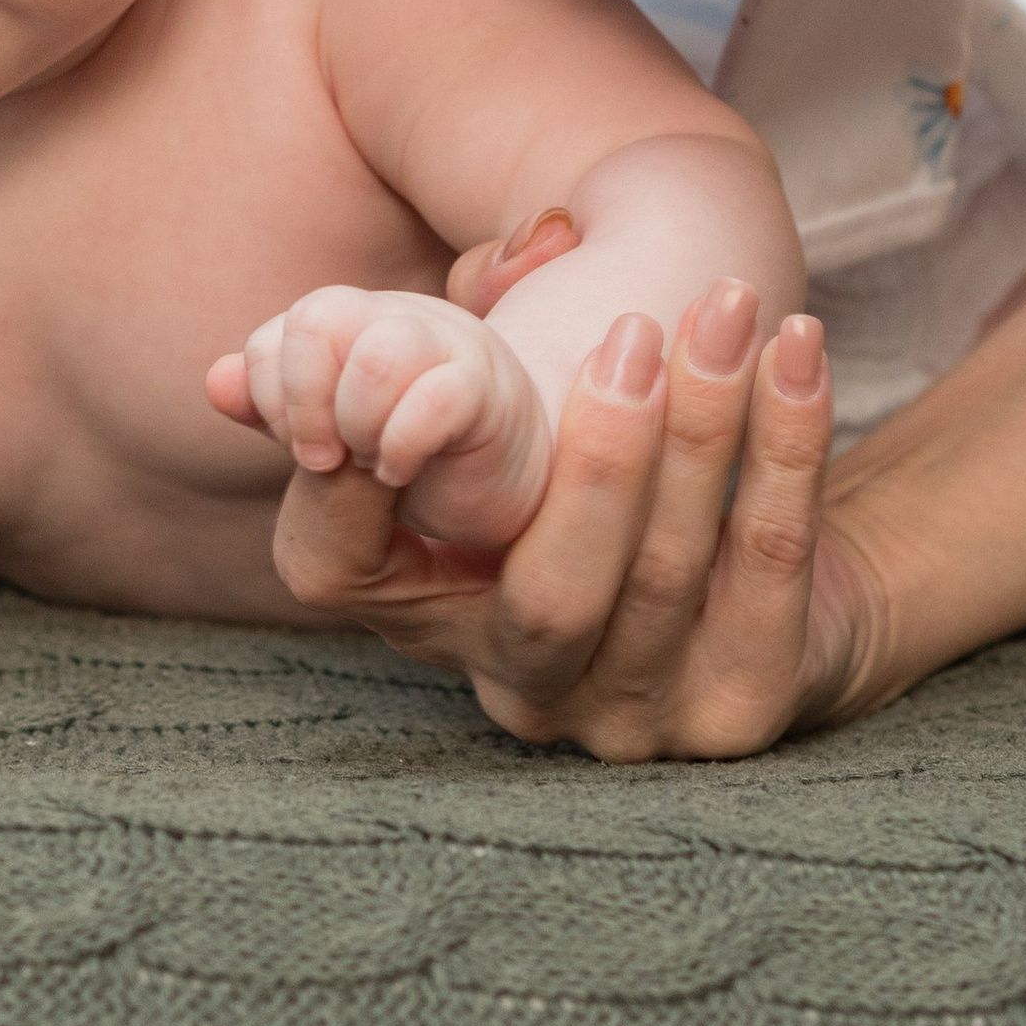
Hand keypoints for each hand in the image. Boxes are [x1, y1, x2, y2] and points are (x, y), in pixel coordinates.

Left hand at [206, 283, 554, 548]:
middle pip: (315, 318)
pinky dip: (403, 444)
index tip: (306, 453)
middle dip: (303, 404)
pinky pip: (436, 397)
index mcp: (349, 330)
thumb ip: (279, 414)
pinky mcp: (493, 393)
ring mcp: (449, 350)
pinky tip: (404, 472)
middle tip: (326, 460)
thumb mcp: (337, 455)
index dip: (273, 400)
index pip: (271, 342)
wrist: (523, 502)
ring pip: (375, 353)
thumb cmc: (426, 474)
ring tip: (374, 463)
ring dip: (358, 424)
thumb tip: (216, 381)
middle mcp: (395, 323)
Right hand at [266, 293, 881, 759]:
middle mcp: (519, 689)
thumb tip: (228, 378)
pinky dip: (791, 450)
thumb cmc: (570, 489)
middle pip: (551, 594)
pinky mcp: (749, 705)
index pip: (345, 572)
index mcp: (419, 619)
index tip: (400, 380)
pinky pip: (772, 568)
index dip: (362, 485)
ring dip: (709, 428)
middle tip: (629, 332)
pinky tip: (798, 353)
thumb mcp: (466, 442)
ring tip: (727, 308)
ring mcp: (638, 716)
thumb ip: (364, 391)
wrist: (749, 588)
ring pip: (673, 575)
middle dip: (596, 459)